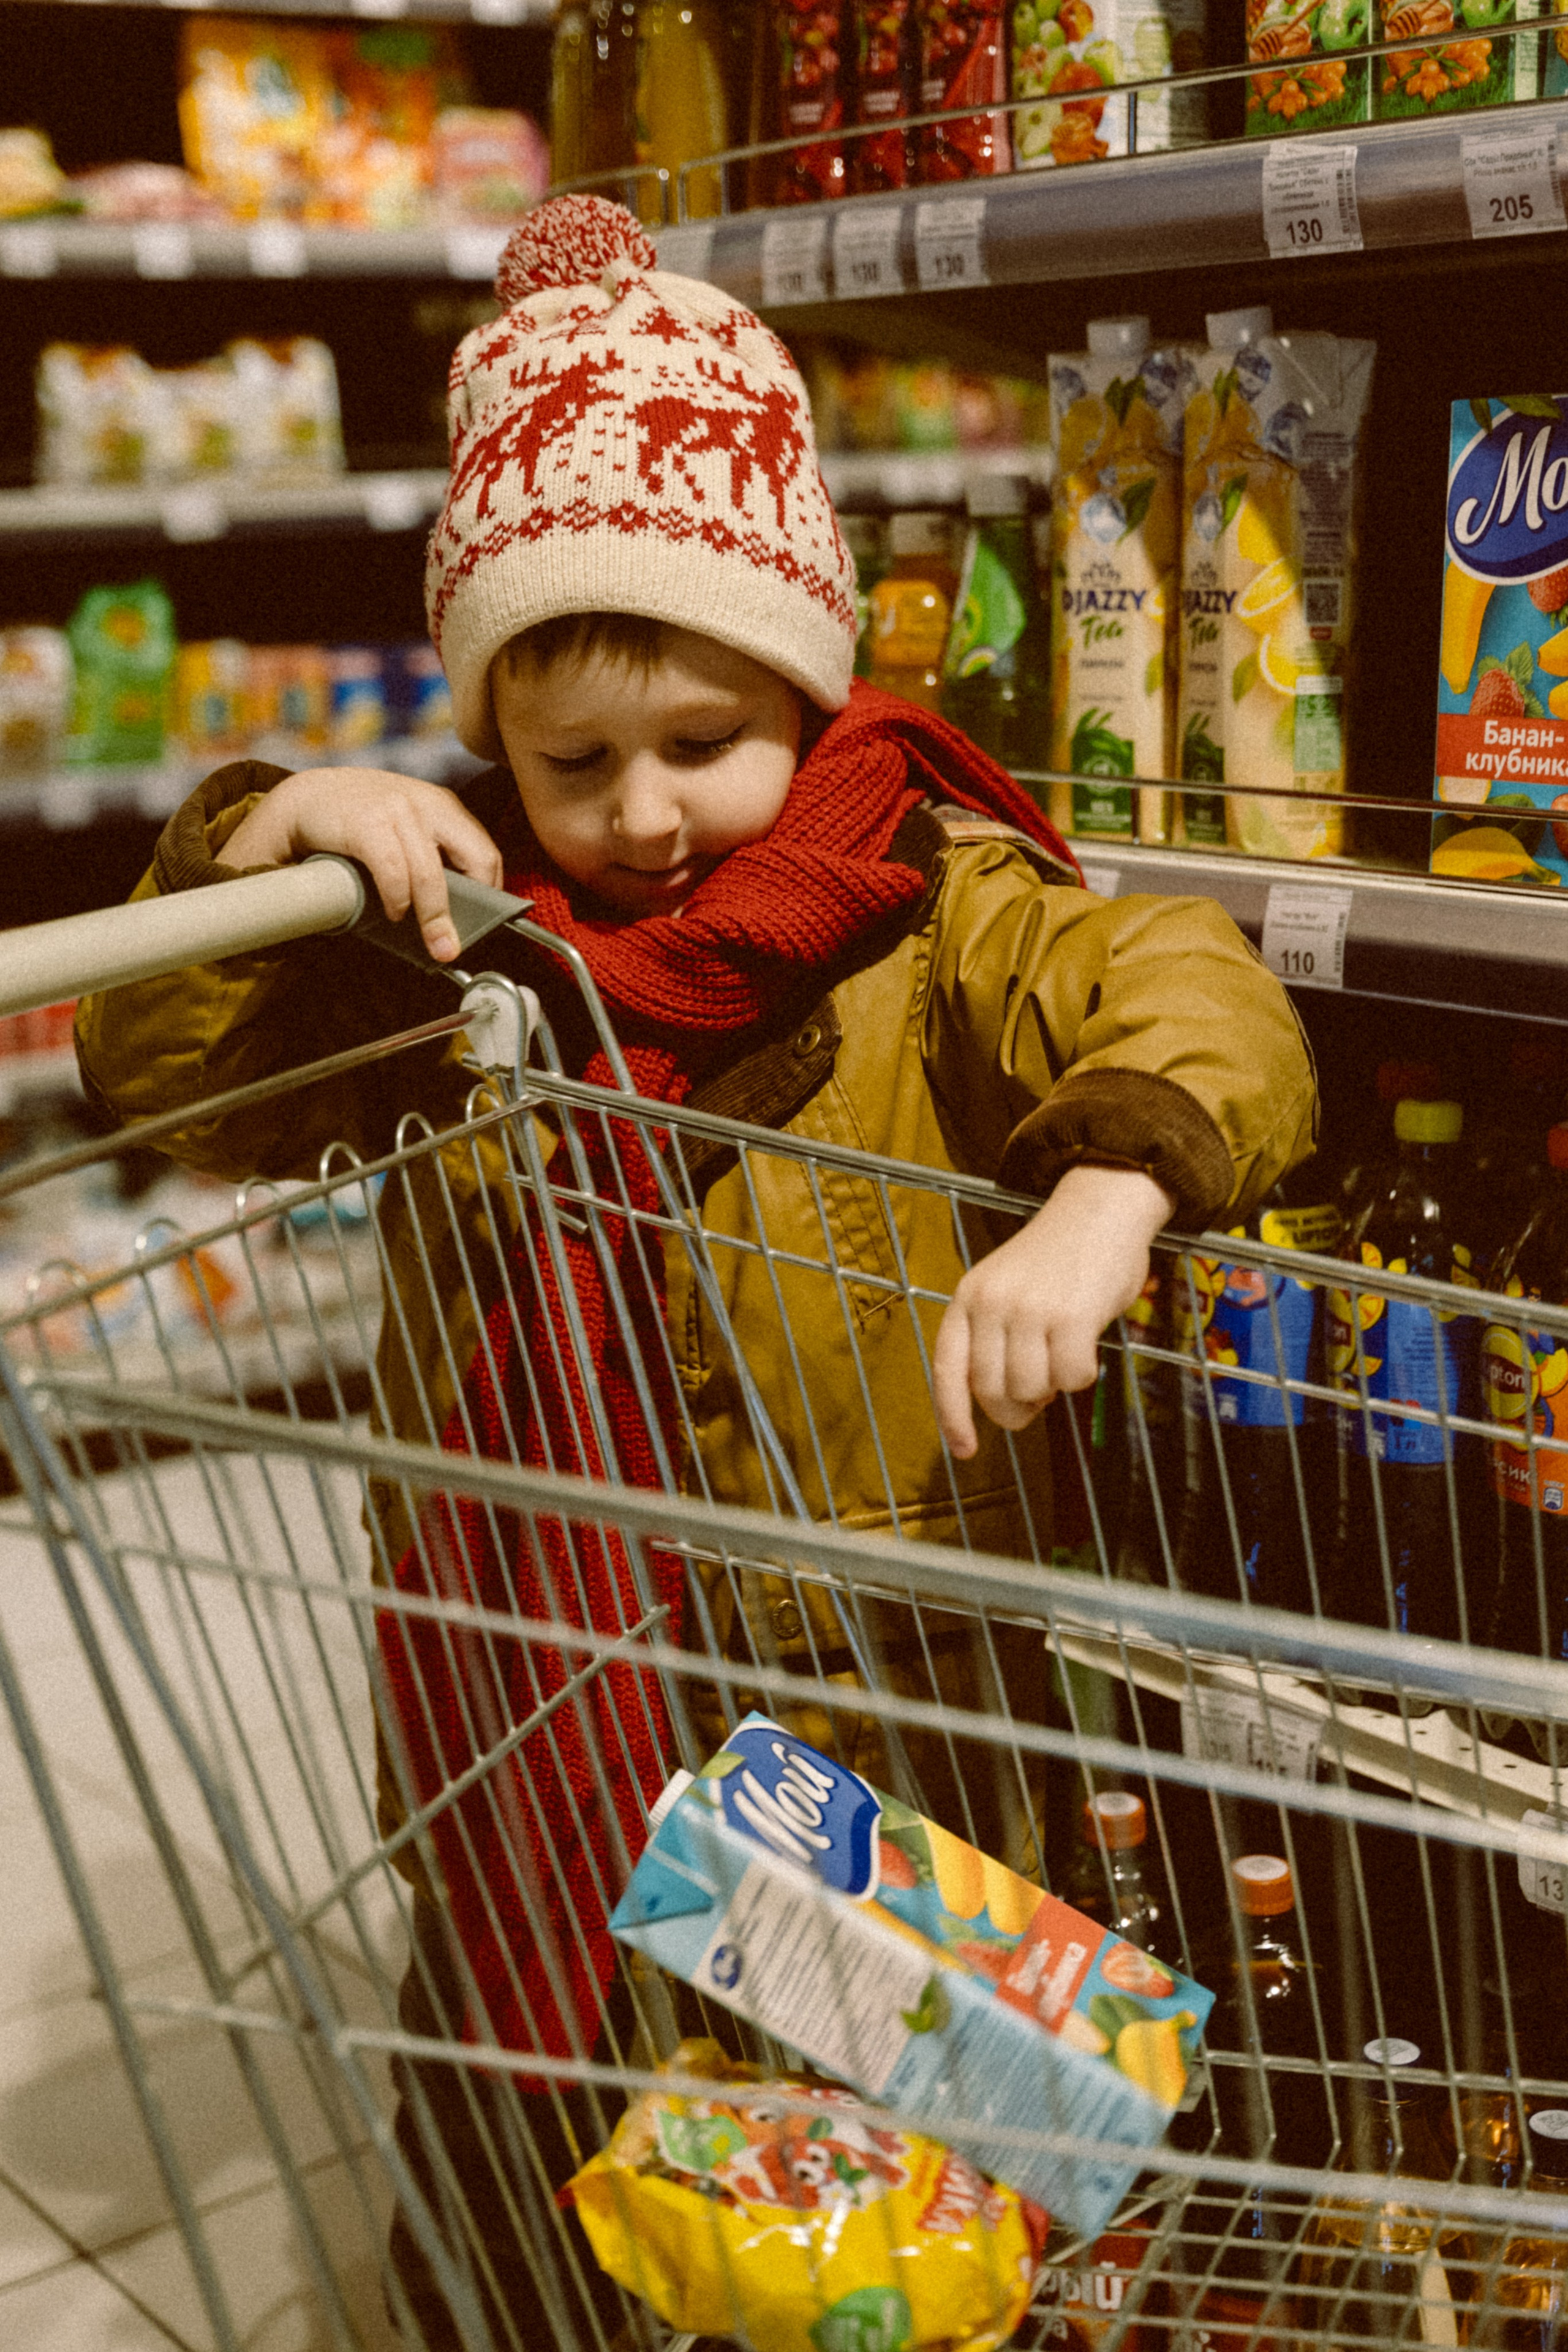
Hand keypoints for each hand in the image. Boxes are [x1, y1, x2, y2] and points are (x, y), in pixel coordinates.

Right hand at [222, 768, 503, 962]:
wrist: (303, 799)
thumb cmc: (358, 822)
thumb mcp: (404, 830)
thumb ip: (430, 857)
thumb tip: (455, 914)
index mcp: (443, 806)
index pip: (485, 852)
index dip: (490, 893)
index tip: (485, 923)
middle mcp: (427, 803)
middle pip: (474, 860)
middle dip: (472, 909)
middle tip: (455, 945)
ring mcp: (398, 809)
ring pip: (431, 873)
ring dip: (432, 916)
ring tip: (429, 940)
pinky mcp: (367, 822)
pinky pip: (394, 871)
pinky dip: (397, 899)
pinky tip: (394, 913)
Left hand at [932, 1165, 1175, 1459]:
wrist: (1099, 1207)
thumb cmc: (1057, 1258)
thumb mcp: (1005, 1287)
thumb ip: (993, 1337)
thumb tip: (1003, 1405)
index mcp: (967, 1297)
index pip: (948, 1369)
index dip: (953, 1417)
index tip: (965, 1450)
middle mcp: (991, 1304)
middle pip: (992, 1392)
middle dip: (1018, 1408)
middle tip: (1040, 1392)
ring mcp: (1030, 1310)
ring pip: (1031, 1389)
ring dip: (1053, 1387)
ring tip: (1063, 1353)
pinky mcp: (1071, 1317)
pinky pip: (1072, 1378)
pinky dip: (1083, 1374)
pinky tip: (1087, 1345)